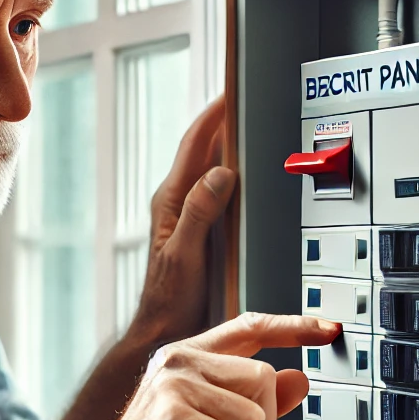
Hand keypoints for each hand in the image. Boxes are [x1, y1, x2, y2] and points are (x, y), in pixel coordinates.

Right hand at [73, 312, 341, 419]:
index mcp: (186, 356)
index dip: (294, 327)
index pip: (248, 327)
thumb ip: (255, 402)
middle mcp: (177, 361)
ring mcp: (171, 386)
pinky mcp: (170, 418)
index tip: (330, 329)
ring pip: (253, 416)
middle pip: (263, 379)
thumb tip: (300, 379)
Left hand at [127, 96, 233, 352]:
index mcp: (172, 200)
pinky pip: (220, 190)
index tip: (232, 91)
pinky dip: (235, 173)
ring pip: (212, 168)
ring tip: (253, 125)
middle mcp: (179, 201)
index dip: (214, 115)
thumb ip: (199, 212)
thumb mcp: (185, 253)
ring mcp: (190, 214)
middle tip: (249, 98)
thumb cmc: (170, 298)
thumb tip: (220, 172)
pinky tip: (250, 173)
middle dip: (225, 122)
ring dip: (230, 146)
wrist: (165, 329)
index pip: (195, 144)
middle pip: (204, 149)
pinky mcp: (202, 228)